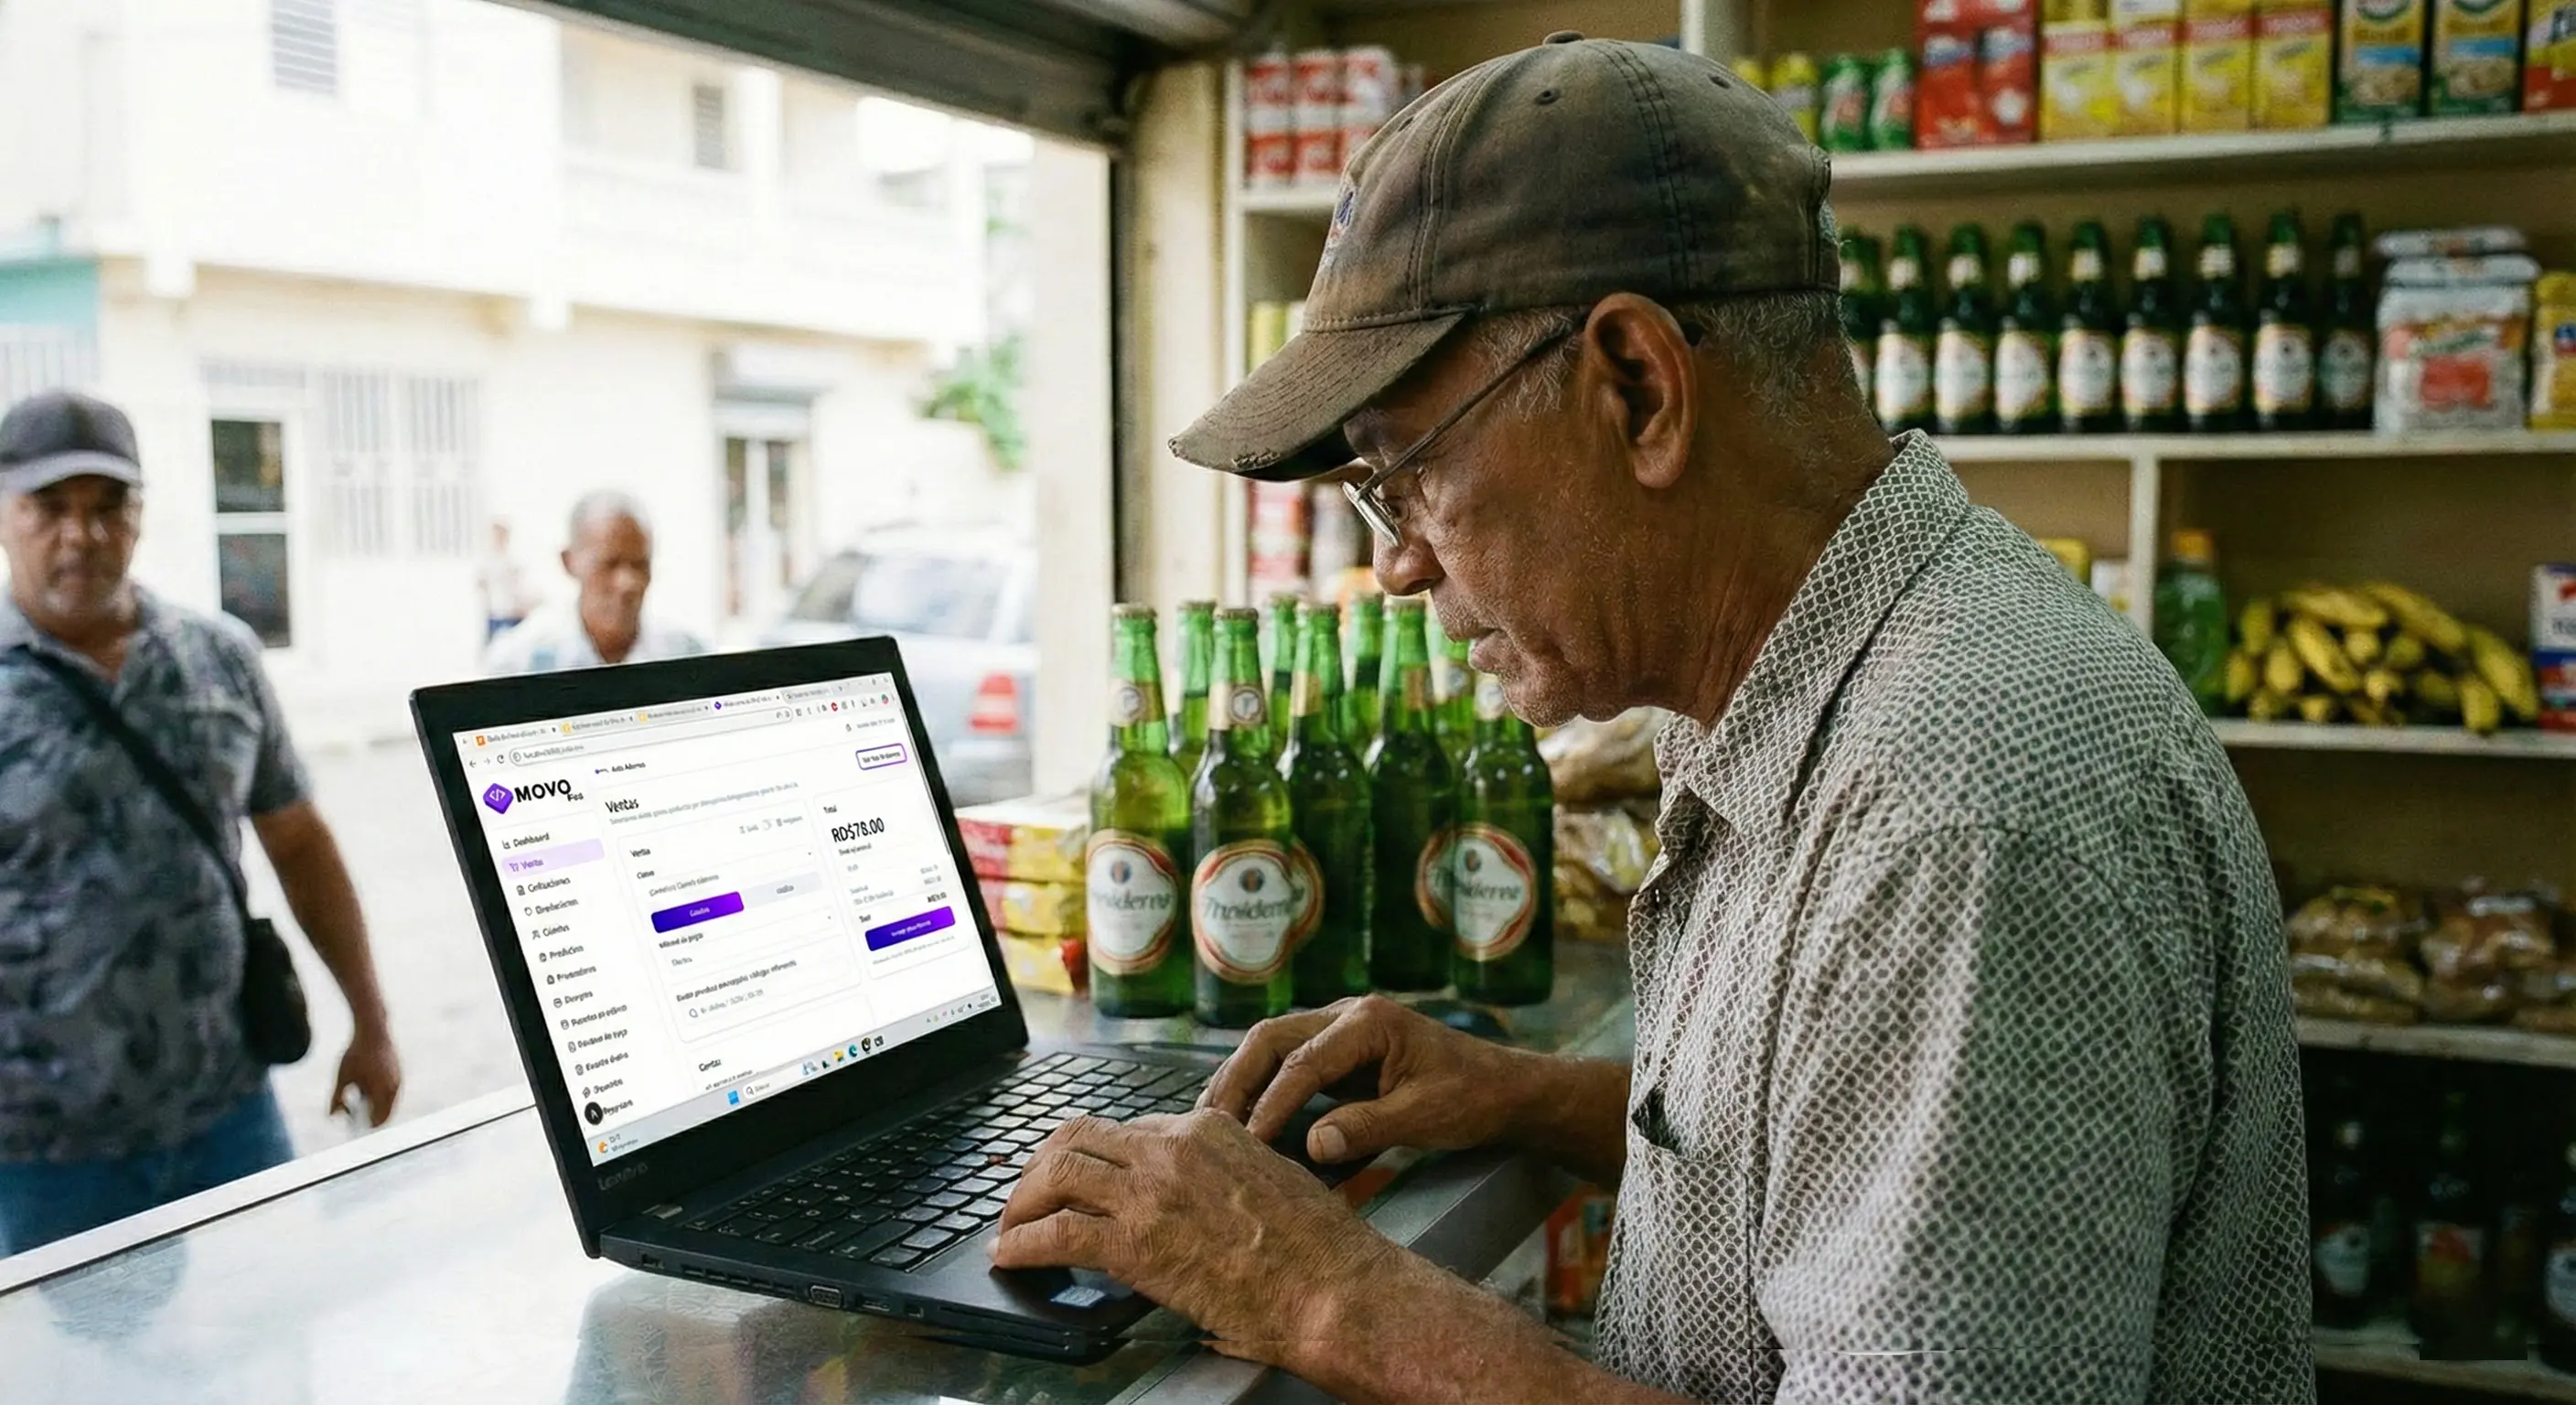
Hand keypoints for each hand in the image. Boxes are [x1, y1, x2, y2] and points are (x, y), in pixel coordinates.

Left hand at [332, 1024, 400, 1126]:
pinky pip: (390, 1091)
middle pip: (385, 1113)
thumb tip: (332, 1115)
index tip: (352, 1123)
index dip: (365, 1125)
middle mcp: (395, 1087)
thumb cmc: (356, 1053)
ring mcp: (398, 1079)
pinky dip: (379, 1093)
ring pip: (388, 1102)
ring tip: (358, 1093)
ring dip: (375, 1104)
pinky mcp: (398, 1072)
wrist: (373, 1030)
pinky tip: (364, 1084)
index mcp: (383, 1090)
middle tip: (353, 1111)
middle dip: (370, 1115)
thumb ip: (337, 1098)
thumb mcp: (343, 1077)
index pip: (379, 1119)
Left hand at [991, 1110, 1394, 1364]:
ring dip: (1022, 1203)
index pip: (1124, 1128)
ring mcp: (1149, 1192)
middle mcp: (1170, 1149)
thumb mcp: (1269, 1177)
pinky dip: (1023, 1245)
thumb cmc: (1317, 1245)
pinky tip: (1011, 1257)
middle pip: (1077, 1138)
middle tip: (1029, 1196)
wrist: (1331, 1286)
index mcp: (1205, 1129)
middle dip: (1042, 1167)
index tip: (1077, 1175)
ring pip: (1056, 1175)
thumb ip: (1222, 1172)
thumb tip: (1195, 1196)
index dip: (1091, 1154)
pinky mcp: (1135, 1243)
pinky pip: (1056, 1234)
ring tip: (1011, 1228)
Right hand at [1201, 995, 1531, 1164]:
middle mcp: (1347, 1014)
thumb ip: (1369, 1128)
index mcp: (1369, 1022)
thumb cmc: (1472, 1098)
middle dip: (1235, 1081)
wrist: (1504, 1088)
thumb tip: (1313, 1146)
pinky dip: (1260, 1086)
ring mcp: (1340, 1028)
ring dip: (1239, 1080)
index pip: (1302, 1062)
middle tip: (1206, 1127)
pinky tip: (1240, 1116)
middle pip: (1270, 1039)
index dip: (1271, 1104)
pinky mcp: (1339, 1050)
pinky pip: (1287, 1061)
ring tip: (1209, 1122)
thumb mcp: (1426, 1118)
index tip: (1247, 1144)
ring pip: (1271, 1045)